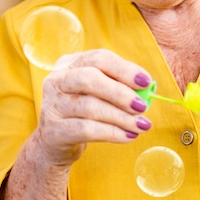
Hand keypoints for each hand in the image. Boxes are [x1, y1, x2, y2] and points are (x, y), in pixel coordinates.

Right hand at [30, 49, 152, 167]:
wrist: (55, 141)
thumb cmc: (82, 112)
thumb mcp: (96, 93)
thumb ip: (117, 86)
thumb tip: (147, 90)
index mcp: (69, 64)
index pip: (98, 58)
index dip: (124, 69)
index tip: (146, 82)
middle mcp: (57, 81)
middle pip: (89, 79)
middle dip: (120, 93)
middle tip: (142, 106)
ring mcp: (53, 105)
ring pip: (90, 107)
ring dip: (121, 117)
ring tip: (141, 125)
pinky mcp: (54, 130)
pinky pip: (87, 130)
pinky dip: (112, 133)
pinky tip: (128, 136)